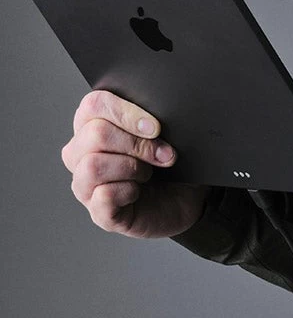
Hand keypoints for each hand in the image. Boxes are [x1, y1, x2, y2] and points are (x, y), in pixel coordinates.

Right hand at [62, 89, 213, 239]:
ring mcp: (85, 184)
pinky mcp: (98, 212)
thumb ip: (152, 119)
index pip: (93, 105)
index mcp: (92, 124)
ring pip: (93, 165)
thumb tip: (154, 119)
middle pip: (95, 134)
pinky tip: (140, 192)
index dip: (126, 112)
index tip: (156, 127)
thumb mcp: (165, 135)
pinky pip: (104, 196)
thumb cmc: (170, 162)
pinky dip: (130, 191)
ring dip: (132, 167)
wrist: (186, 198)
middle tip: (164, 153)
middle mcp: (81, 153)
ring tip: (150, 173)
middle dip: (137, 143)